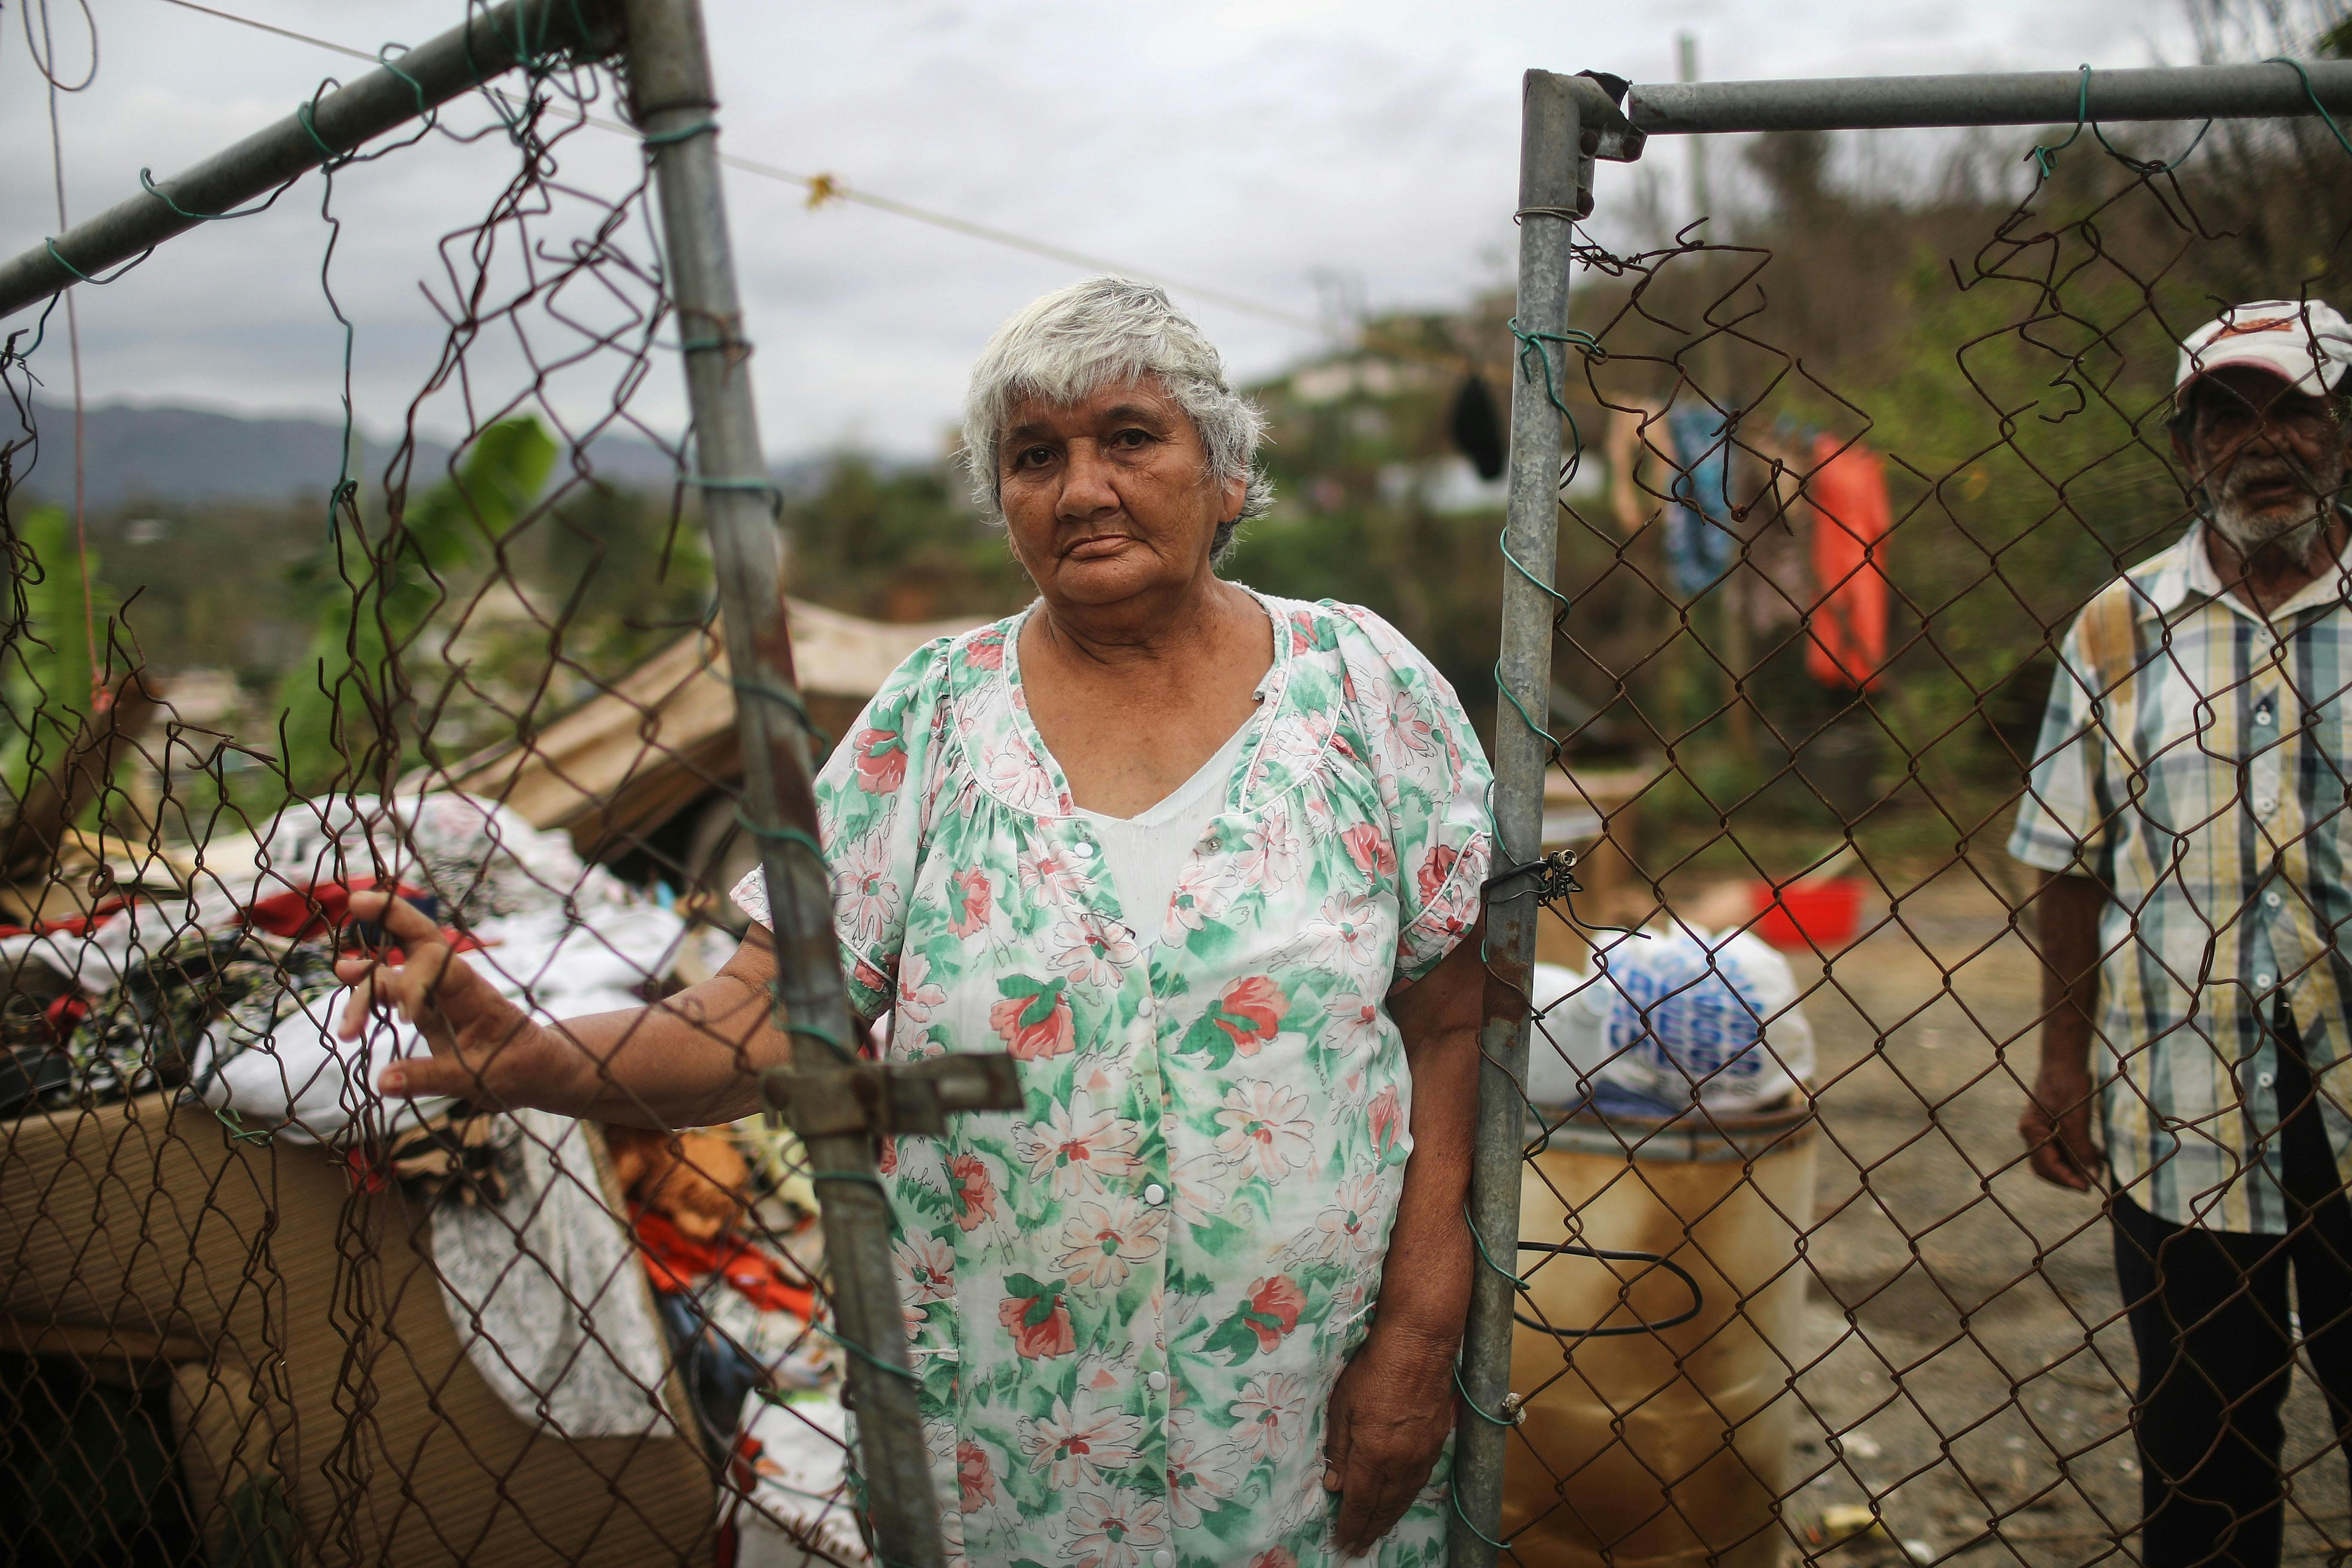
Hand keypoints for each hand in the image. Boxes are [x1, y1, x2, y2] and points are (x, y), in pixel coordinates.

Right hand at [336, 890, 588, 1113]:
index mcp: (474, 992)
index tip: (405, 1017)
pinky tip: (345, 981)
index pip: (438, 964)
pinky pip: (390, 993)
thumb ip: (431, 1077)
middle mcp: (452, 985)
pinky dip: (368, 992)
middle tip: (357, 901)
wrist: (535, 1069)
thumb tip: (383, 1082)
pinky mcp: (423, 1010)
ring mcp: (435, 995)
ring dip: (366, 984)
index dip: (412, 983)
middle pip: (421, 939)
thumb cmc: (518, 1067)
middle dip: (391, 917)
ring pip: (395, 972)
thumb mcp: (480, 1078)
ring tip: (341, 991)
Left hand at [1322, 1323, 1456, 1555]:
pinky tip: (1401, 1501)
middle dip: (1369, 1530)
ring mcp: (1421, 1454)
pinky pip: (1419, 1481)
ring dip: (1389, 1518)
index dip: (1351, 1525)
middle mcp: (1399, 1462)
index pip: (1359, 1501)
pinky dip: (1407, 1498)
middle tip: (1358, 1548)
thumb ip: (1338, 1446)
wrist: (1420, 1347)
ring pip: (1404, 1497)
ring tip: (1377, 1532)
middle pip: (1383, 1507)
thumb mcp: (1342, 1404)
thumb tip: (1334, 1483)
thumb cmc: (1374, 1370)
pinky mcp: (1435, 1442)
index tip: (1343, 1543)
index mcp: (1372, 1454)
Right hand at [2018, 1055, 2101, 1191]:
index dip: (2067, 1179)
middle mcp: (2032, 1131)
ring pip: (2056, 1158)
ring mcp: (2040, 1127)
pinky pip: (2062, 1146)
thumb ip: (2081, 1149)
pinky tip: (2095, 1155)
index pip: (2046, 1166)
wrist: (2065, 1059)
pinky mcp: (2051, 1123)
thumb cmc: (2068, 1085)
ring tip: (2096, 1169)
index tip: (2087, 1188)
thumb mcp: (2077, 1120)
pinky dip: (2077, 1154)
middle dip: (2068, 1177)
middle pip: (2046, 1166)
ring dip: (2075, 1166)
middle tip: (2090, 1183)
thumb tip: (2091, 1176)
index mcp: (2031, 1130)